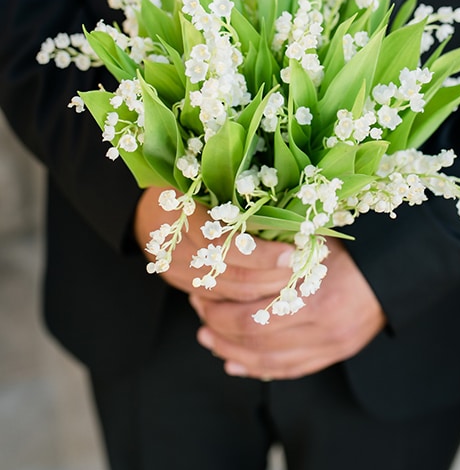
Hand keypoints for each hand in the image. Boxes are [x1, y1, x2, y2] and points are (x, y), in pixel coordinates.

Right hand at [133, 186, 291, 299]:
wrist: (148, 202)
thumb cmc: (189, 178)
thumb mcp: (210, 171)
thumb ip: (239, 187)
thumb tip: (292, 197)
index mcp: (181, 208)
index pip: (223, 243)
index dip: (260, 252)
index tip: (292, 251)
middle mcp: (175, 243)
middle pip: (229, 272)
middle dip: (270, 275)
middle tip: (301, 268)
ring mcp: (175, 267)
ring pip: (228, 291)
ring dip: (264, 290)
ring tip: (294, 279)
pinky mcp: (179, 282)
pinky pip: (220, 298)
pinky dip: (247, 296)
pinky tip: (271, 287)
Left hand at [190, 238, 386, 379]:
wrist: (397, 266)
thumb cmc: (352, 243)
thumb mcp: (316, 235)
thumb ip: (279, 246)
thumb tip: (230, 243)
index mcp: (314, 292)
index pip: (252, 314)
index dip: (219, 306)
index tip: (201, 289)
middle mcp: (322, 325)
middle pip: (255, 338)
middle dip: (219, 325)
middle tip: (199, 309)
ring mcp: (331, 344)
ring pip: (269, 360)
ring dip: (231, 351)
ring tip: (208, 338)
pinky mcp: (336, 353)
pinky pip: (289, 369)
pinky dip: (258, 369)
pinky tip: (235, 364)